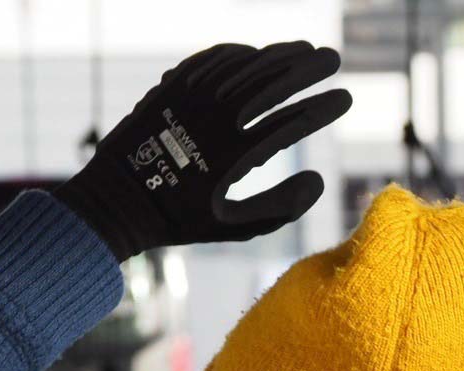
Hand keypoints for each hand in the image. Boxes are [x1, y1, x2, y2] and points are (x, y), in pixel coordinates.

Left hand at [55, 42, 351, 260]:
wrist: (117, 199)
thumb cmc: (180, 219)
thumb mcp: (232, 227)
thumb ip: (279, 208)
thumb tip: (318, 181)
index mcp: (232, 154)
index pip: (289, 122)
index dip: (321, 108)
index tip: (346, 98)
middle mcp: (213, 117)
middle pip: (269, 81)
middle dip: (306, 68)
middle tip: (334, 59)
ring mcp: (190, 96)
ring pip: (242, 65)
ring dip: (277, 55)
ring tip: (305, 50)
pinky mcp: (171, 86)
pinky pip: (212, 60)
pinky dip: (239, 53)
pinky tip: (258, 53)